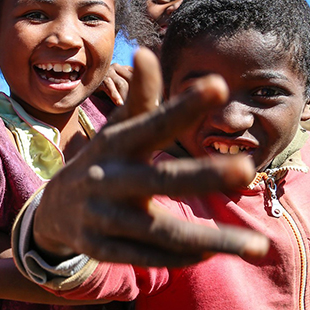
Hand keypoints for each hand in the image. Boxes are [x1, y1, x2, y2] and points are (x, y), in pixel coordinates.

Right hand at [33, 48, 269, 266]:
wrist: (52, 211)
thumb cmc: (102, 161)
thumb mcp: (116, 131)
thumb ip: (139, 98)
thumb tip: (147, 52)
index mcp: (116, 144)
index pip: (152, 123)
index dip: (182, 106)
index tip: (220, 84)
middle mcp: (107, 179)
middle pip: (160, 180)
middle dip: (202, 175)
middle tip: (246, 168)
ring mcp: (103, 216)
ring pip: (160, 231)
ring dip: (210, 240)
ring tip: (258, 247)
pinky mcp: (101, 248)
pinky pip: (146, 256)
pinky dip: (180, 257)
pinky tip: (213, 253)